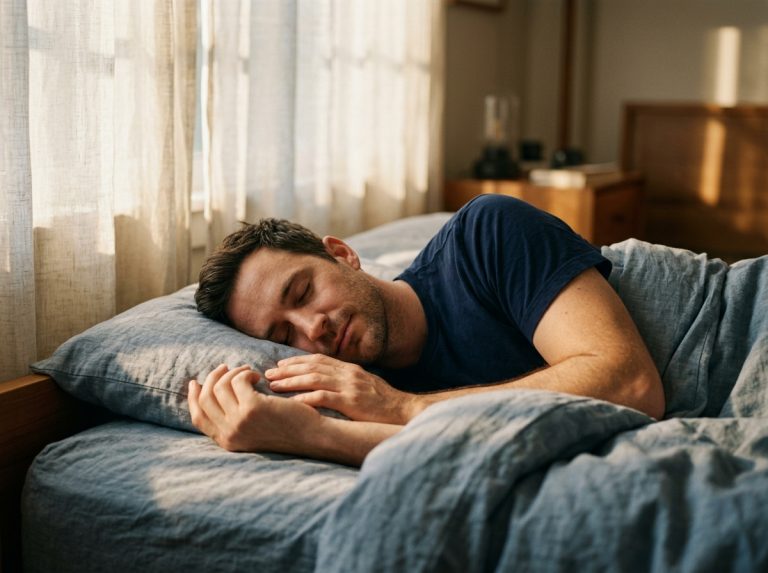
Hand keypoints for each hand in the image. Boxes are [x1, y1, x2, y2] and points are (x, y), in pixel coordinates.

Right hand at [188, 364, 323, 452]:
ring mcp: (239, 422)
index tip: (196, 382)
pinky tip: (259, 375)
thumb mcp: (252, 430)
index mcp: (226, 441)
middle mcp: (229, 433)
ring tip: (248, 371)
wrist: (310, 436)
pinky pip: (237, 381)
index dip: (193, 398)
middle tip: (226, 367)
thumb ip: (233, 419)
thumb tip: (216, 392)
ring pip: (220, 386)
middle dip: (212, 378)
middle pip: (205, 399)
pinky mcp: (252, 408)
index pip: (197, 418)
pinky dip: (246, 373)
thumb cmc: (286, 430)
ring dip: (233, 373)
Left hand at [265, 354, 424, 424]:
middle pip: (312, 366)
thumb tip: (327, 383)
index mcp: (350, 368)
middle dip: (288, 370)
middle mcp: (348, 373)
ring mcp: (350, 386)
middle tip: (269, 374)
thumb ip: (347, 381)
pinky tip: (293, 400)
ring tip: (274, 386)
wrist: (405, 410)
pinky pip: (325, 397)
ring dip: (291, 381)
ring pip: (314, 379)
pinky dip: (307, 397)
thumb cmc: (385, 402)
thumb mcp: (365, 384)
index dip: (297, 361)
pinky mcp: (352, 401)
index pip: (318, 359)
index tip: (281, 365)